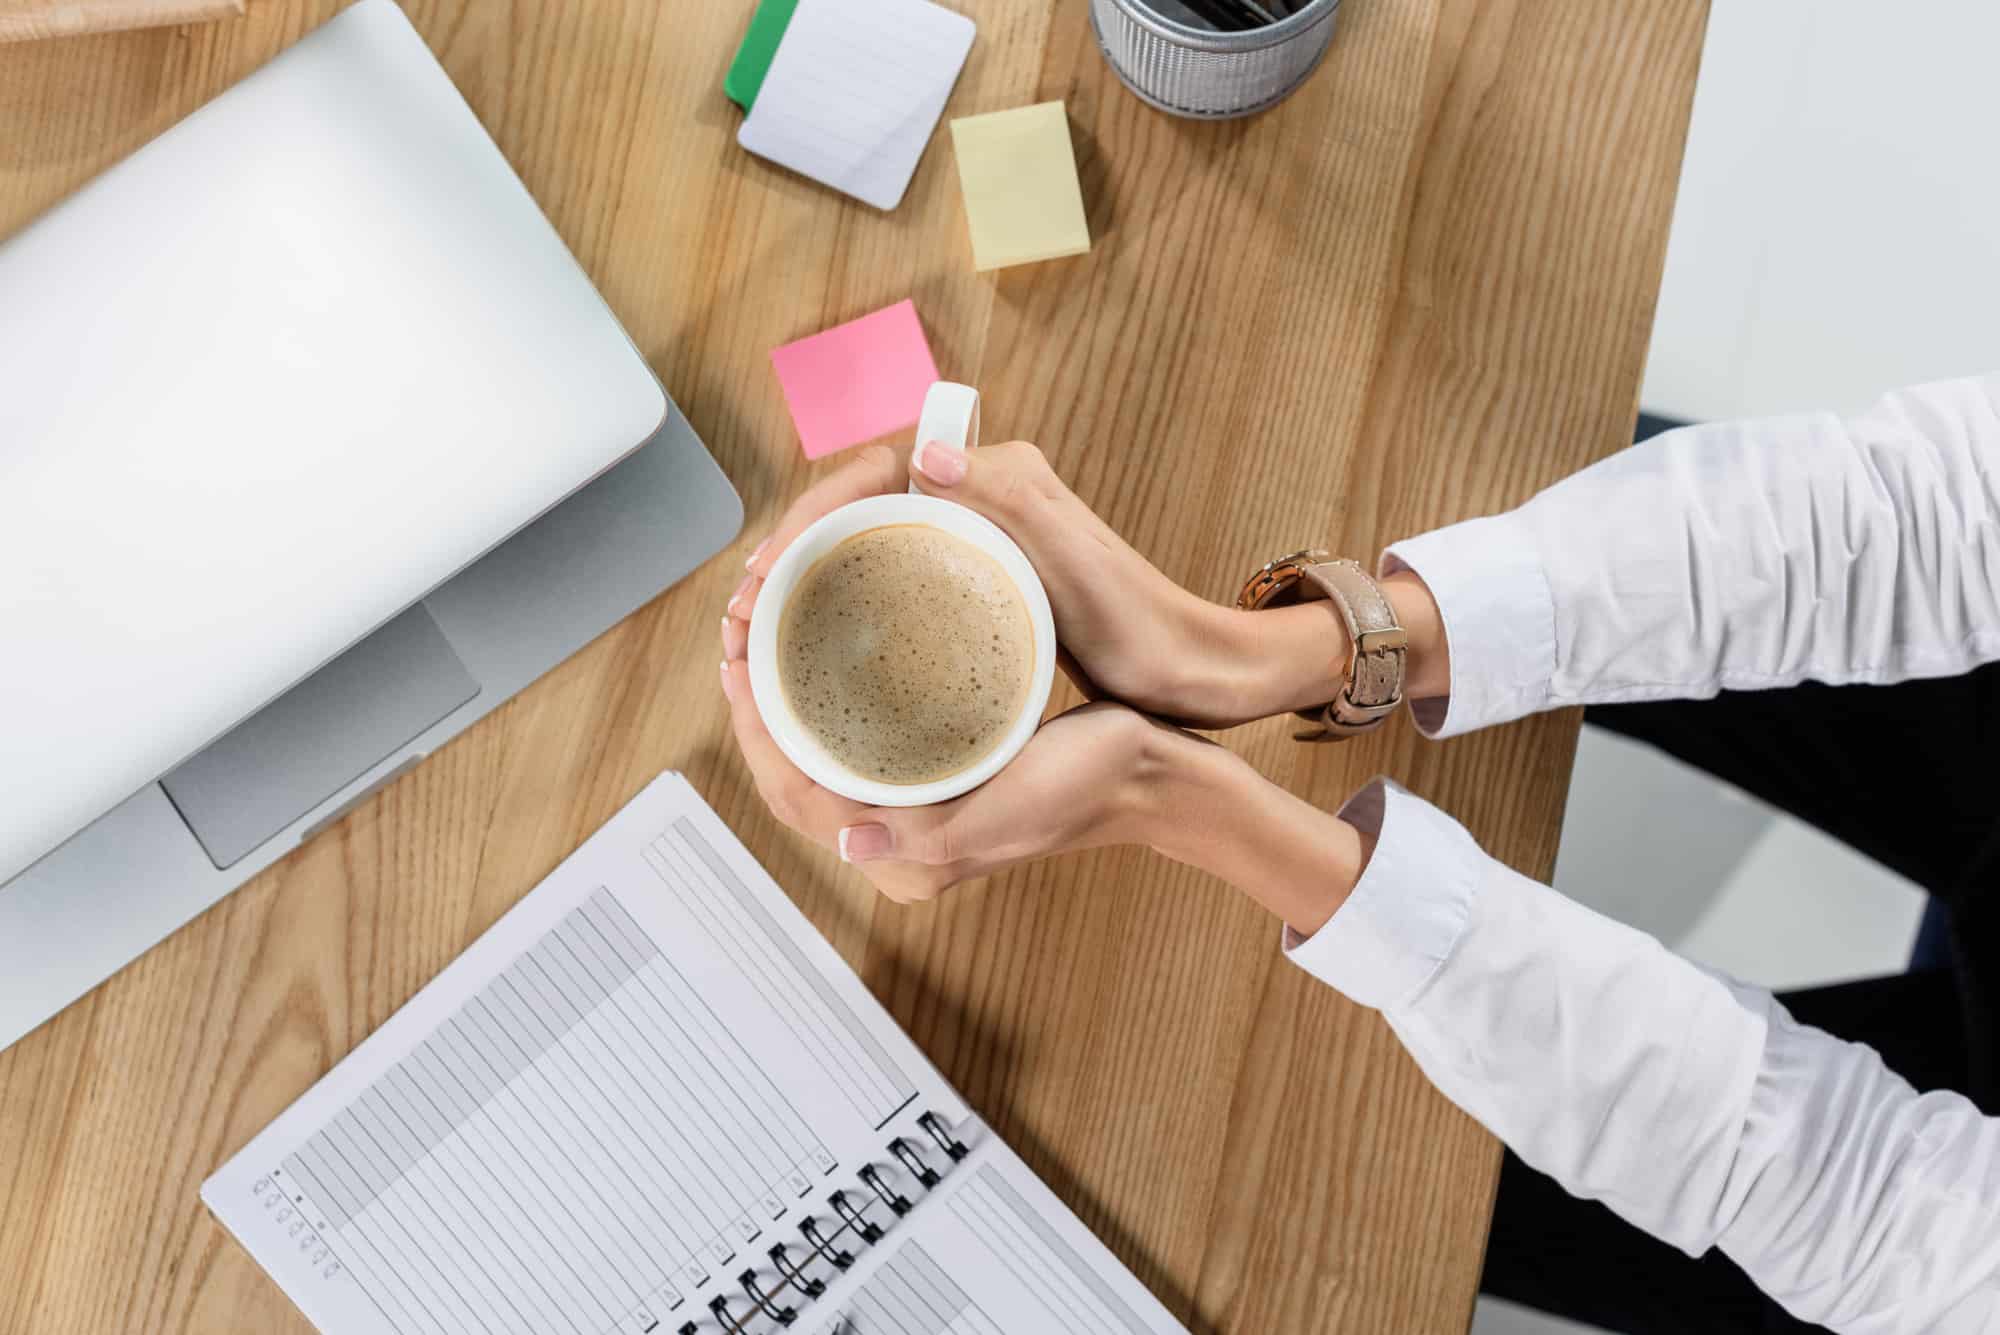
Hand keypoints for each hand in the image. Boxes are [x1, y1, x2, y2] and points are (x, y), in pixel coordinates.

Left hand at [720, 647, 1174, 900]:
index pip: (795, 795)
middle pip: (795, 772)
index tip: (736, 661)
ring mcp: (917, 805)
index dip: (753, 729)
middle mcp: (899, 838)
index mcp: (904, 857)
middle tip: (740, 631)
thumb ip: (929, 835)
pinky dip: (828, 697)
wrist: (1151, 773)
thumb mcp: (1010, 811)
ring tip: (768, 632)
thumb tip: (850, 841)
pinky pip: (859, 739)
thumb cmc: (1089, 786)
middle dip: (756, 705)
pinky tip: (825, 653)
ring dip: (786, 696)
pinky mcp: (938, 773)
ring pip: (821, 752)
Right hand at [728, 440, 1446, 729]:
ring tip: (757, 631)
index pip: (874, 471)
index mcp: (998, 476)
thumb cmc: (1144, 628)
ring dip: (807, 580)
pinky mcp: (980, 581)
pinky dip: (845, 604)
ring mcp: (979, 540)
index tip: (767, 567)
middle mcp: (982, 495)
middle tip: (742, 613)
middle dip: (790, 551)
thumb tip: (926, 453)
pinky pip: (893, 578)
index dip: (809, 515)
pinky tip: (814, 646)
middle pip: (858, 507)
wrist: (1193, 673)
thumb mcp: (1078, 569)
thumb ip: (1011, 503)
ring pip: (867, 545)